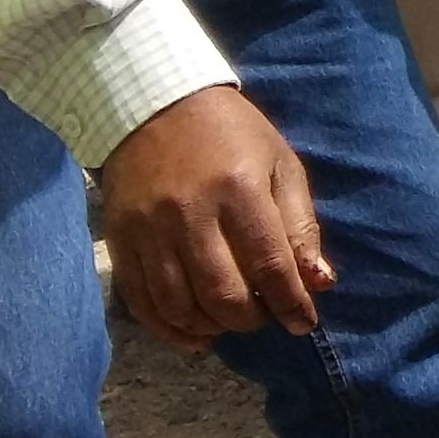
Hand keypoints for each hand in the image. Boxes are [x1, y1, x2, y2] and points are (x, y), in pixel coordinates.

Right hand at [97, 84, 328, 350]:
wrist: (155, 104)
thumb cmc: (231, 134)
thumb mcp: (279, 164)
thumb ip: (300, 224)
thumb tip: (318, 282)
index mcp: (239, 190)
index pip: (269, 265)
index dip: (291, 303)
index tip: (304, 322)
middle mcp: (190, 214)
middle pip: (223, 294)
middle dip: (251, 319)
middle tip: (263, 314)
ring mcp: (149, 230)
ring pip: (180, 305)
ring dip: (212, 326)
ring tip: (230, 320)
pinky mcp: (120, 240)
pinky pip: (142, 302)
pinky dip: (169, 329)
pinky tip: (194, 332)